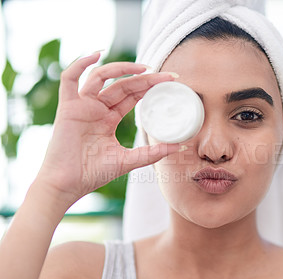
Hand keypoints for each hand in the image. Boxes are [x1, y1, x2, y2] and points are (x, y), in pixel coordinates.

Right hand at [35, 52, 179, 207]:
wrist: (68, 185)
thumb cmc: (93, 174)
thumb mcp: (129, 161)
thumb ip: (153, 153)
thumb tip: (181, 146)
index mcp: (109, 119)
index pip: (132, 95)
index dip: (150, 86)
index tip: (171, 82)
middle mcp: (97, 108)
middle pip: (123, 85)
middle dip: (145, 79)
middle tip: (168, 77)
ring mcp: (82, 106)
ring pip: (101, 77)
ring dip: (122, 69)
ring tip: (145, 68)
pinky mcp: (67, 107)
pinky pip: (69, 79)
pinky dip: (80, 64)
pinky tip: (96, 54)